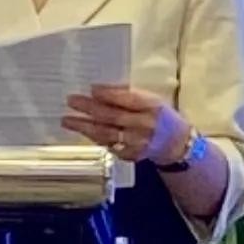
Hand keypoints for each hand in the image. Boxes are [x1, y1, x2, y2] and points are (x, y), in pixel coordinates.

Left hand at [62, 84, 187, 166]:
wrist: (177, 144)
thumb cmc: (161, 116)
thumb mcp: (152, 100)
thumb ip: (129, 95)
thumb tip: (100, 89)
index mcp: (152, 106)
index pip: (128, 99)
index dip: (109, 95)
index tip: (91, 89)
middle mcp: (144, 125)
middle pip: (112, 116)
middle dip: (89, 108)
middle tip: (71, 101)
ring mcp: (136, 143)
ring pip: (106, 134)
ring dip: (84, 127)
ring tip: (67, 120)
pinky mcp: (130, 155)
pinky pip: (108, 145)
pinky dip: (94, 137)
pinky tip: (82, 131)